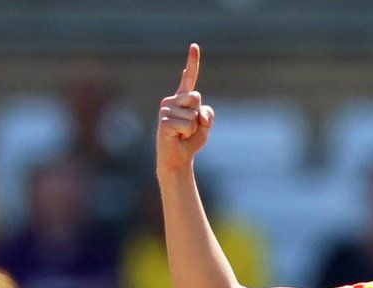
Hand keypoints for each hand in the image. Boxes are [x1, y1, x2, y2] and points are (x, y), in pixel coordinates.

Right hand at [156, 43, 214, 170]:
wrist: (178, 156)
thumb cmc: (191, 139)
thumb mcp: (206, 124)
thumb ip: (208, 114)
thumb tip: (199, 115)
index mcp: (183, 98)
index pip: (189, 77)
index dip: (193, 62)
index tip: (194, 46)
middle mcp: (172, 100)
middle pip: (196, 97)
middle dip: (199, 114)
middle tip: (189, 126)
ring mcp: (166, 109)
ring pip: (192, 113)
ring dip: (193, 127)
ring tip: (183, 133)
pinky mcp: (164, 121)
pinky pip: (186, 124)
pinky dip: (187, 133)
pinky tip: (177, 136)